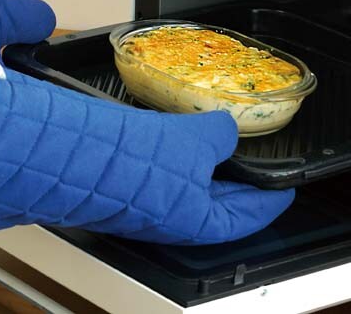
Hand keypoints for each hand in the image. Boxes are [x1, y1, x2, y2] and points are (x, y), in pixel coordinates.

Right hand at [0, 54, 294, 243]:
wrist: (63, 152)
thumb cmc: (130, 157)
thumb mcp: (192, 139)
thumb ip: (219, 134)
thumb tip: (226, 130)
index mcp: (195, 221)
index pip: (247, 218)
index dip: (271, 201)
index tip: (286, 188)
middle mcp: (171, 221)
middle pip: (219, 207)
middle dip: (241, 185)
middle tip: (259, 163)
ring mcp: (146, 206)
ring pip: (190, 189)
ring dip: (209, 167)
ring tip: (224, 142)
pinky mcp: (123, 187)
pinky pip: (164, 175)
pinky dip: (181, 158)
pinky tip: (182, 135)